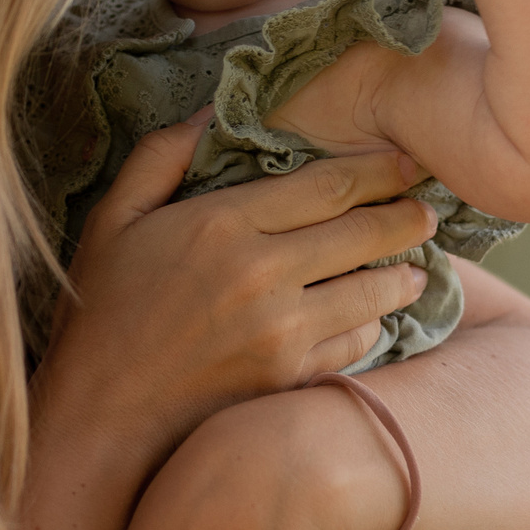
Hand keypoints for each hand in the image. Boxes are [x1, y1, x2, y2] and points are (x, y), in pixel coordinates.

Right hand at [35, 114, 439, 468]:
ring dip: (403, 273)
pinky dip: (371, 326)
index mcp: (222, 222)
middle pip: (363, 231)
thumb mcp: (113, 220)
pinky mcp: (290, 378)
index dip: (377, 169)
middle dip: (407, 214)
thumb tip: (208, 110)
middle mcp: (262, 272)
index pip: (326, 184)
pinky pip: (355, 343)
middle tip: (429, 207)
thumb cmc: (101, 313)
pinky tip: (373, 317)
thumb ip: (160, 157)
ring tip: (417, 264)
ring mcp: (282, 330)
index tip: (406, 161)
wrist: (100, 418)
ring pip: (371, 289)